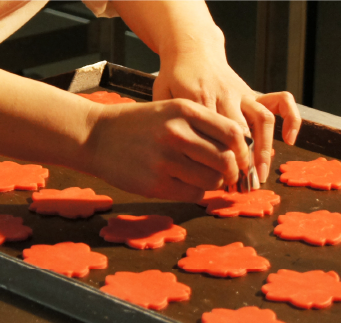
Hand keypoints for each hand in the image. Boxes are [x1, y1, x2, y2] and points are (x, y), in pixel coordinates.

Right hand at [84, 99, 248, 201]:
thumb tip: (237, 149)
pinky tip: (186, 185)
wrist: (96, 136)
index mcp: (184, 110)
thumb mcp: (170, 110)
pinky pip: (192, 194)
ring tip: (205, 179)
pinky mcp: (155, 184)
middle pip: (226, 160)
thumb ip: (202, 124)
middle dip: (233, 172)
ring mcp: (165, 160)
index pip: (232, 133)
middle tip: (228, 175)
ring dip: (214, 184)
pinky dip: (196, 193)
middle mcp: (177, 133)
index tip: (242, 158)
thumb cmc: (137, 124)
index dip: (244, 150)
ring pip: (211, 180)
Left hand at [153, 48, 301, 182]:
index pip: (212, 134)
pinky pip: (280, 101)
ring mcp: (242, 93)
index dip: (219, 161)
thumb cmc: (173, 77)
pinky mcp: (253, 92)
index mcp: (198, 98)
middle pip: (238, 132)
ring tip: (260, 175)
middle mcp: (224, 95)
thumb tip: (180, 154)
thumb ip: (171, 120)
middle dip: (243, 163)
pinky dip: (291, 119)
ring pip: (261, 121)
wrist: (191, 48)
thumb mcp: (162, 96)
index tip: (219, 182)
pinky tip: (290, 139)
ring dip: (264, 150)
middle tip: (241, 188)